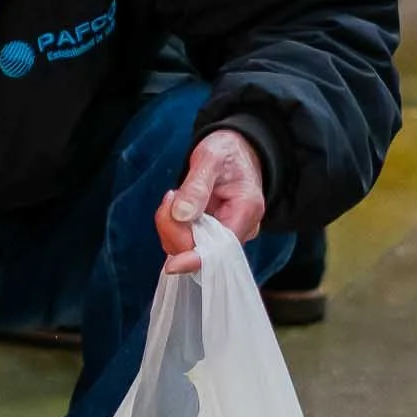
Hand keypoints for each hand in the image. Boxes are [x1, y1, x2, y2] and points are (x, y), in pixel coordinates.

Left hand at [157, 128, 265, 274]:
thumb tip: (181, 214)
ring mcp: (225, 233)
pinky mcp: (212, 234)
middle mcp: (240, 228)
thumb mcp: (210, 158)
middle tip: (170, 196)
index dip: (196, 258)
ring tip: (175, 195)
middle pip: (200, 250)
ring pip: (189, 248)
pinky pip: (186, 241)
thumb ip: (197, 185)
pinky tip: (177, 206)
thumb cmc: (227, 151)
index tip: (172, 266)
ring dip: (171, 227)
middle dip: (174, 229)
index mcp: (246, 210)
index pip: (222, 248)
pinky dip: (173, 226)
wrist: (235, 150)